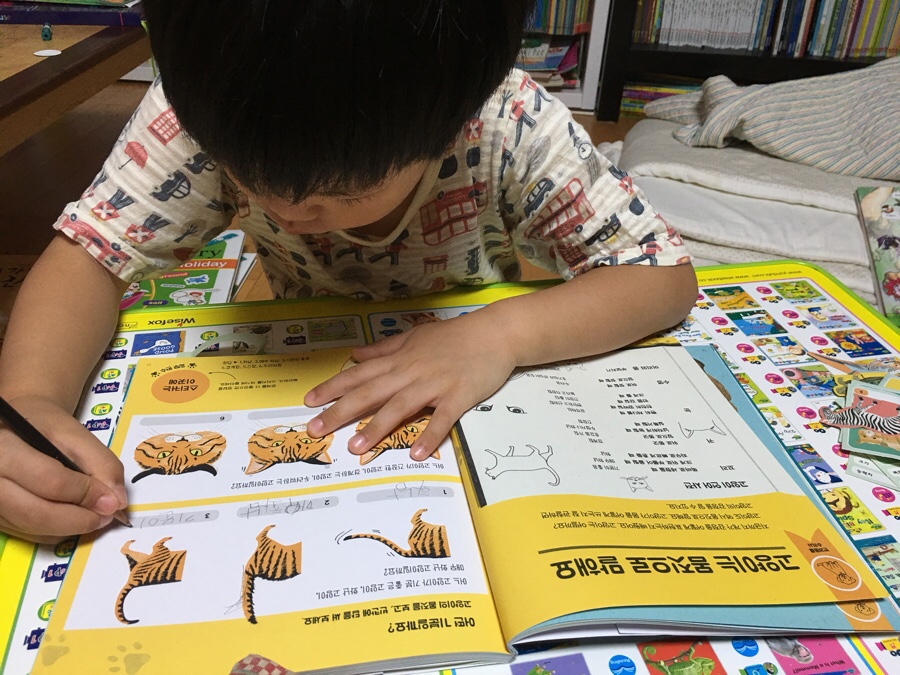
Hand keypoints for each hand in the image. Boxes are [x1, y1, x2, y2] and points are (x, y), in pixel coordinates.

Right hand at [0, 396, 126, 542]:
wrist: (13, 428)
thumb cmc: (42, 428)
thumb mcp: (74, 433)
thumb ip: (100, 463)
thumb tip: (117, 501)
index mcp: (4, 450)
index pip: (49, 480)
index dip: (86, 493)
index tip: (113, 501)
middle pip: (36, 514)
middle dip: (79, 519)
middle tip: (106, 516)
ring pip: (33, 528)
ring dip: (70, 527)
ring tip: (94, 515)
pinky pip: (29, 534)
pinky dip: (57, 531)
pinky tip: (73, 516)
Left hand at [304, 309, 515, 460]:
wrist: (495, 333)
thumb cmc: (455, 336)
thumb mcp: (415, 335)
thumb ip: (384, 348)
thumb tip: (355, 354)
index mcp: (399, 359)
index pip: (359, 374)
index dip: (333, 387)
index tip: (309, 402)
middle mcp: (411, 371)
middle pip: (370, 392)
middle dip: (341, 411)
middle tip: (316, 429)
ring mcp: (435, 384)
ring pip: (400, 406)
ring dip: (377, 426)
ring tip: (356, 446)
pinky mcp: (459, 396)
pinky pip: (442, 419)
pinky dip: (429, 435)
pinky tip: (416, 453)